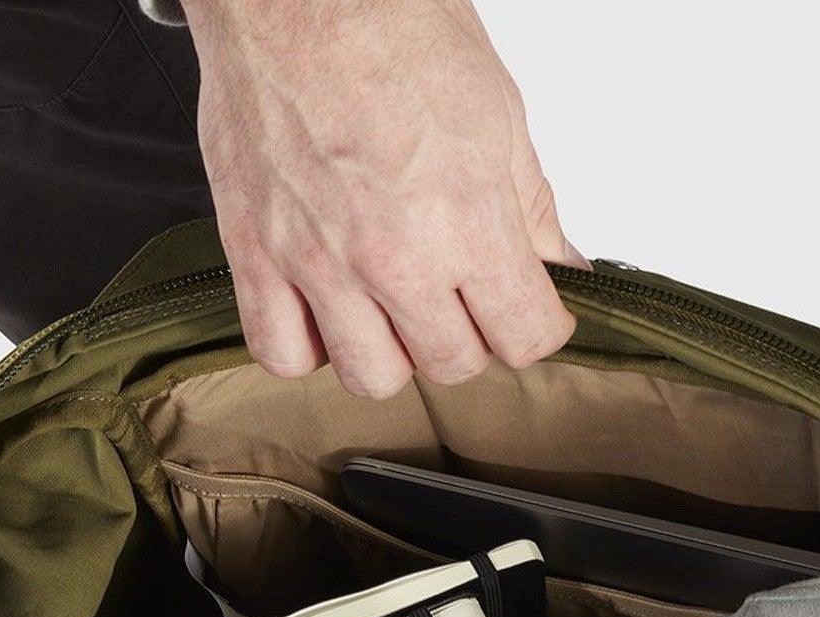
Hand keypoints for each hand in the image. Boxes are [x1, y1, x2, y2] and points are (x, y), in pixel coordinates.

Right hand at [177, 0, 588, 398]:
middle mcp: (392, 252)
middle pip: (452, 366)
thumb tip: (562, 265)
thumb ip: (531, 206)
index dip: (537, 326)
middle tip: (458, 296)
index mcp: (465, 213)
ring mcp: (318, 262)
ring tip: (390, 308)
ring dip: (392, 353)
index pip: (526, 336)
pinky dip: (308, 349)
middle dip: (468, 338)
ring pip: (373, 378)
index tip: (526, 308)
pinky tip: (326, 312)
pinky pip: (283, 355)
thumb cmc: (388, 23)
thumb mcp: (496, 110)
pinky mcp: (256, 256)